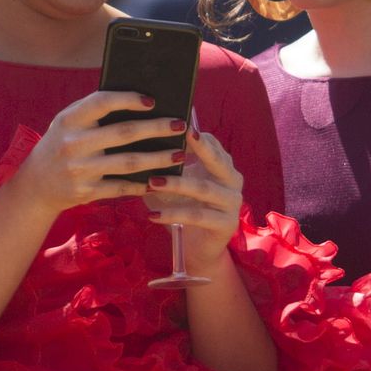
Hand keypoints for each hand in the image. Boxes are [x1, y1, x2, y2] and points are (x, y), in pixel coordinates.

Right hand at [9, 92, 187, 216]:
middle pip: (124, 133)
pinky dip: (142, 184)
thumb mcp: (67, 123)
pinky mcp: (86, 192)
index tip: (153, 101)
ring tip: (179, 154)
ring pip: (128, 162)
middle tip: (179, 125)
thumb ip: (93, 111)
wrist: (35, 184)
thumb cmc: (61, 145)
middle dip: (156, 128)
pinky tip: (160, 179)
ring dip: (158, 158)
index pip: (102, 102)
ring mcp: (80, 170)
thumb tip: (138, 100)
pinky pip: (121, 187)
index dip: (129, 99)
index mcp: (69, 120)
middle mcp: (73, 144)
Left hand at [143, 125, 244, 273]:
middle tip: (180, 136)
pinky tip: (152, 215)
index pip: (212, 144)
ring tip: (152, 182)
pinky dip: (172, 214)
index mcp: (222, 166)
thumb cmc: (181, 208)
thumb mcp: (174, 183)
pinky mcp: (226, 224)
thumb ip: (165, 164)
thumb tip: (138, 141)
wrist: (196, 248)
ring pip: (203, 189)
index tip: (174, 122)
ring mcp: (232, 203)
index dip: (195, 134)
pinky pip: (196, 216)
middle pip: (217, 160)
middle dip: (199, 147)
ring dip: (176, 184)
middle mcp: (232, 181)